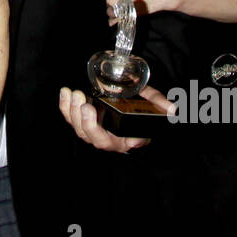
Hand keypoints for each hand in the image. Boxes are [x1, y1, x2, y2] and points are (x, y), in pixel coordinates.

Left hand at [58, 86, 173, 152]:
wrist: (129, 97)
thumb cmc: (139, 105)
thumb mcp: (150, 102)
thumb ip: (159, 103)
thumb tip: (171, 109)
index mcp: (124, 139)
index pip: (114, 143)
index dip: (106, 135)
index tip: (110, 124)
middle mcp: (107, 138)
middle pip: (93, 138)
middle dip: (87, 122)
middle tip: (85, 105)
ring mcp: (93, 129)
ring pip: (79, 128)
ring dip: (73, 112)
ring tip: (75, 94)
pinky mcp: (82, 119)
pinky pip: (70, 117)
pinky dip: (65, 106)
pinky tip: (65, 93)